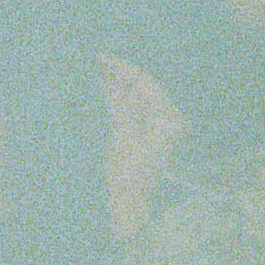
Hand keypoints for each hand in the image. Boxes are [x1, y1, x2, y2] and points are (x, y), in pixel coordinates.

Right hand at [98, 52, 189, 239]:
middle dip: (121, 75)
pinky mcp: (142, 139)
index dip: (125, 68)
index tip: (103, 57)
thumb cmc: (129, 175)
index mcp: (167, 119)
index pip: (147, 84)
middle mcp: (165, 122)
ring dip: (118, 86)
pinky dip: (117, 101)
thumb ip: (118, 105)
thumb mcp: (123, 137)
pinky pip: (130, 112)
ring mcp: (154, 130)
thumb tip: (109, 79)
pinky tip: (103, 91)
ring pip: (136, 99)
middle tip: (97, 60)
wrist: (130, 206)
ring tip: (97, 71)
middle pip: (143, 89)